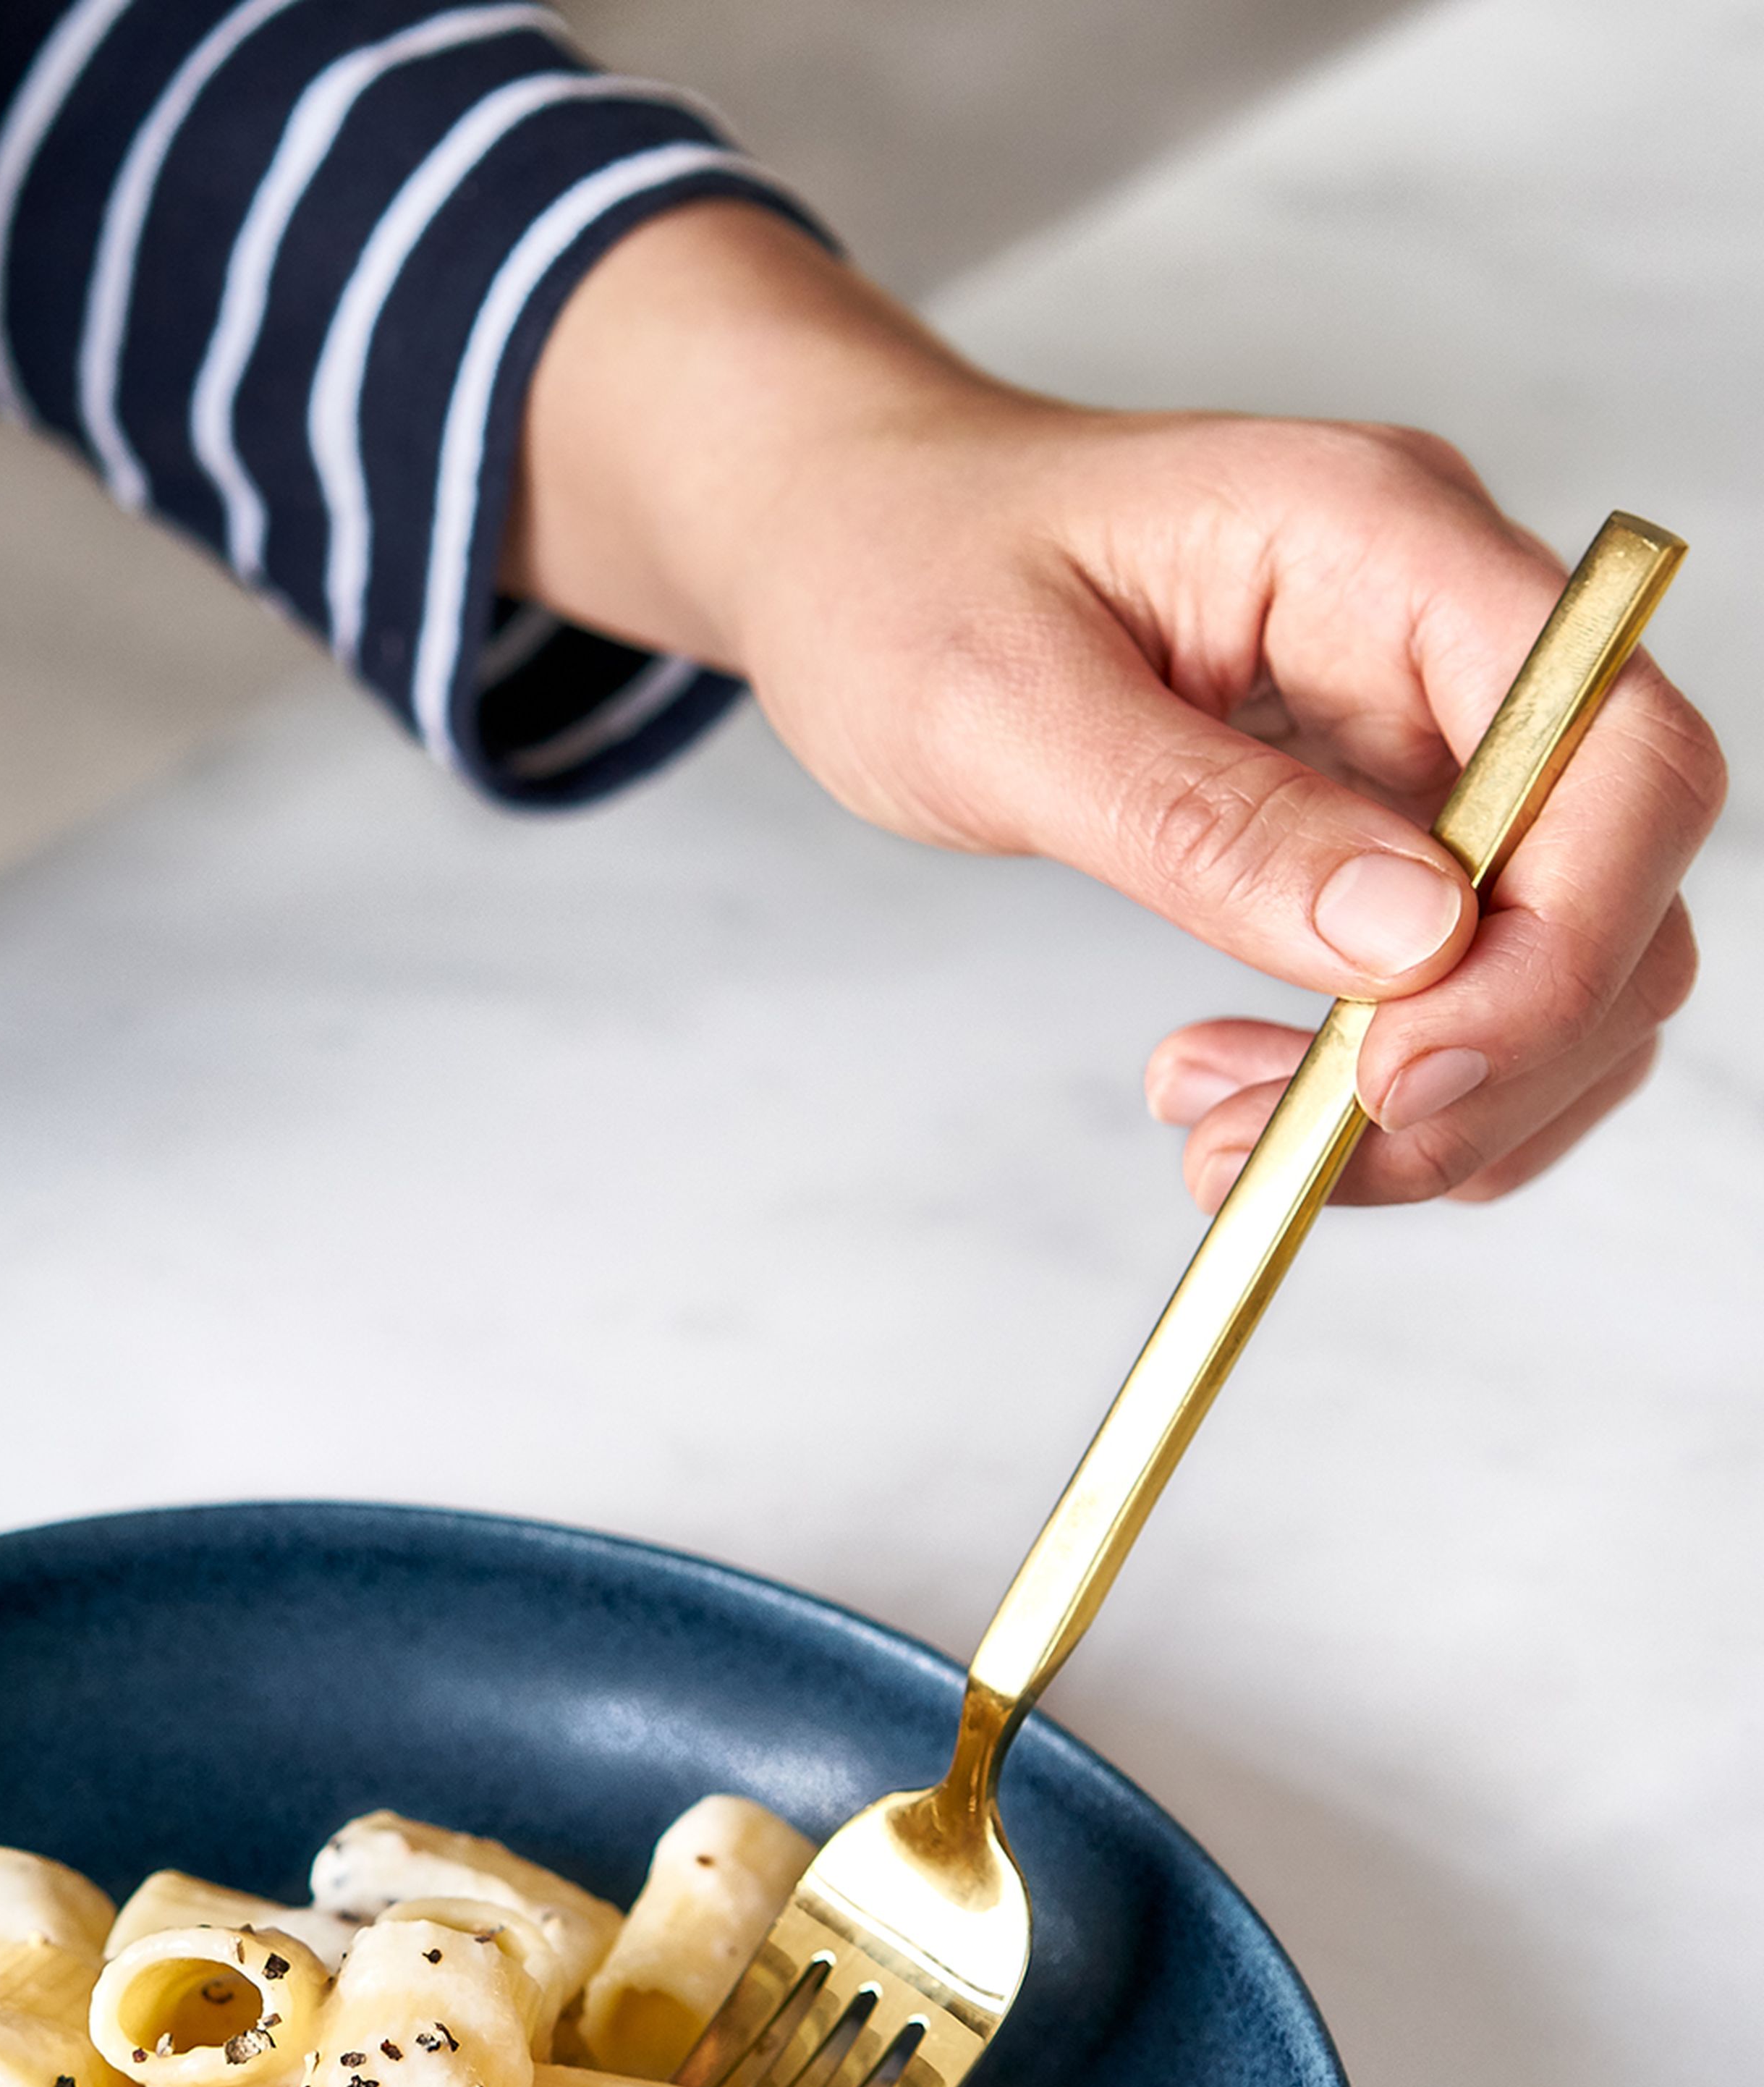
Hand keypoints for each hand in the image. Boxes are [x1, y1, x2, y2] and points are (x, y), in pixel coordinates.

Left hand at [505, 206, 1724, 1208]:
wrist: (857, 543)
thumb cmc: (904, 577)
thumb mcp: (1005, 708)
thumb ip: (1210, 825)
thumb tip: (1416, 944)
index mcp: (1386, 540)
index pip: (1618, 753)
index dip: (1560, 947)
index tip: (1396, 1081)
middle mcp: (1449, 627)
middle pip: (1618, 883)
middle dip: (1487, 1063)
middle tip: (1277, 1156)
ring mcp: (1432, 727)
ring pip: (1561, 964)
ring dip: (1427, 1102)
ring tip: (1206, 1120)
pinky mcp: (1389, 818)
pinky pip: (1465, 985)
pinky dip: (1381, 1083)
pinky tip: (1231, 1088)